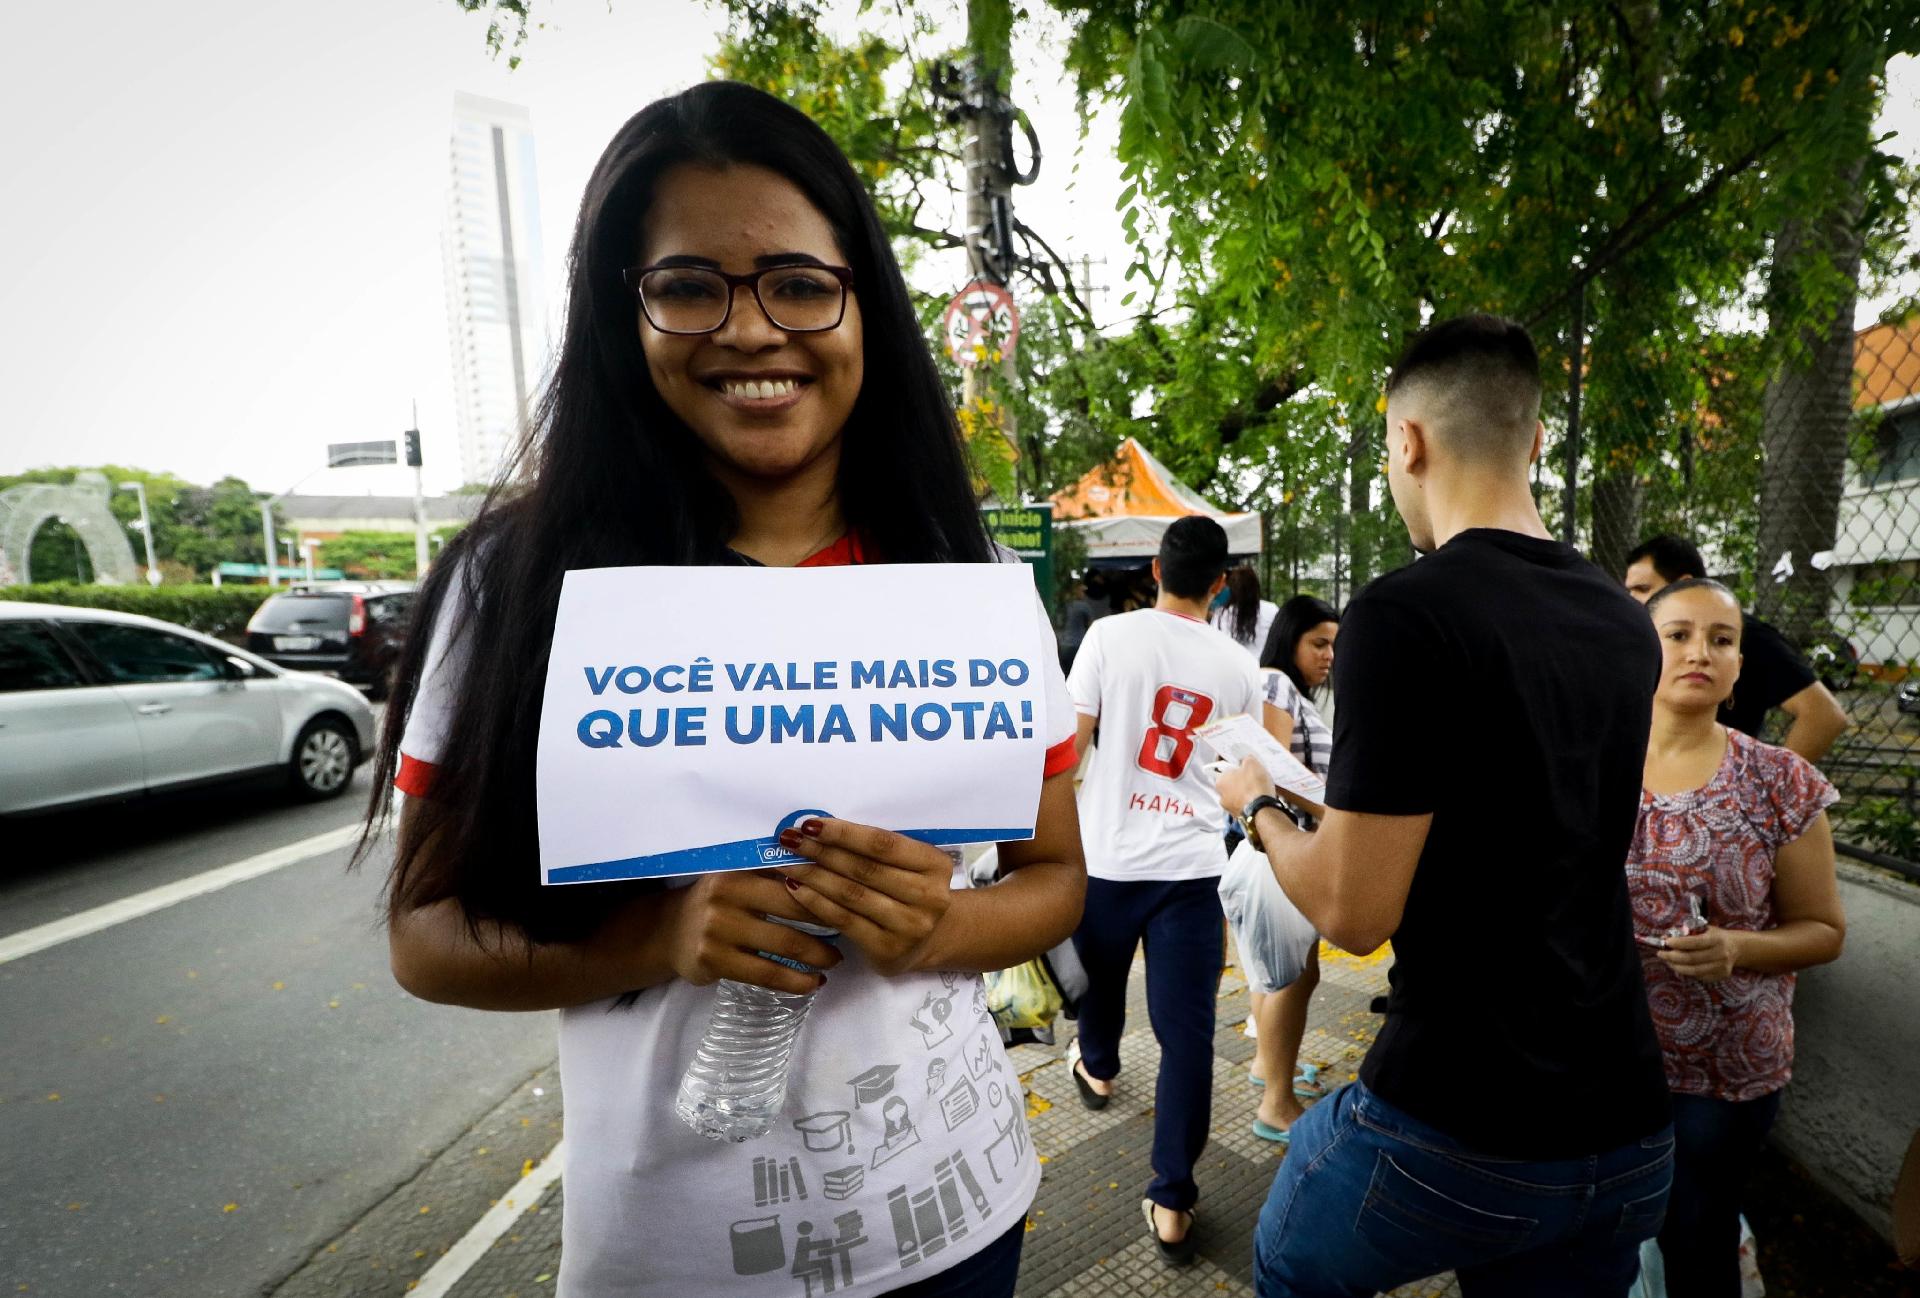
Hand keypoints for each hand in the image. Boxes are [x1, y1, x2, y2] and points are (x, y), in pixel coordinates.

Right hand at [653, 869, 842, 994]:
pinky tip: (814, 982)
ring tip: (835, 960)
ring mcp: (719, 930)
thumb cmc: (718, 901)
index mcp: (739, 869)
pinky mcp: (715, 961)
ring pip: (785, 945)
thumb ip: (775, 872)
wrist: (667, 932)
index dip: (827, 886)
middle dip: (829, 920)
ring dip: (819, 955)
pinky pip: (767, 974)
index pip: (793, 875)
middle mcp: (726, 896)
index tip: (853, 896)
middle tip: (851, 928)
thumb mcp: (738, 877)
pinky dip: (797, 981)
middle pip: (794, 908)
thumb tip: (831, 865)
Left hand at [777, 817, 954, 975]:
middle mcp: (929, 896)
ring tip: (787, 862)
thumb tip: (818, 828)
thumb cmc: (909, 889)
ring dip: (813, 875)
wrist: (929, 939)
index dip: (844, 833)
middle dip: (821, 851)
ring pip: (851, 894)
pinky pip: (843, 920)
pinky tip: (796, 889)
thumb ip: (877, 850)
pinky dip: (816, 902)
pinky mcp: (888, 949)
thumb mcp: (908, 865)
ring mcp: (909, 926)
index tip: (810, 824)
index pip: (883, 844)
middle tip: (789, 840)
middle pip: (864, 869)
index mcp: (935, 865)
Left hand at [1215, 756, 1274, 820]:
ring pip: (1238, 795)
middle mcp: (1222, 796)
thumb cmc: (1254, 786)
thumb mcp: (1251, 763)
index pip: (1223, 769)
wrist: (1263, 809)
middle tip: (1253, 775)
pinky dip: (1251, 801)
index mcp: (1220, 781)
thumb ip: (1246, 759)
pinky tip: (1260, 798)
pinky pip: (1245, 805)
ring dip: (1246, 791)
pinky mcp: (1241, 816)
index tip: (1240, 763)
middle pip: (1231, 783)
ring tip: (1259, 787)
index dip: (1233, 765)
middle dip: (1241, 779)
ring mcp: (1230, 808)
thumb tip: (1246, 759)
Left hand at [1657, 926, 1743, 982]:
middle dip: (1672, 956)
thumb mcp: (1705, 929)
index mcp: (1717, 939)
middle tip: (1661, 953)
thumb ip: (1688, 932)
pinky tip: (1679, 966)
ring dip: (1676, 966)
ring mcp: (1722, 967)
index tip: (1666, 942)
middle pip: (1692, 959)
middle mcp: (1721, 954)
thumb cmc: (1716, 936)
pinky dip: (1686, 972)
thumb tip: (1666, 937)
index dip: (1678, 943)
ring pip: (1694, 970)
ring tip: (1667, 961)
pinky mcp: (1721, 976)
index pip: (1695, 942)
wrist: (1737, 947)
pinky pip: (1699, 976)